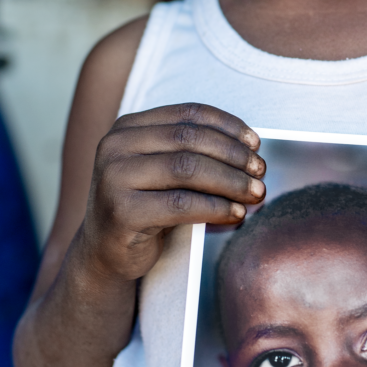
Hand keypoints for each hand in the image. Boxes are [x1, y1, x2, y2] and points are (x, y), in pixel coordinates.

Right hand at [78, 103, 265, 285]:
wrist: (106, 252)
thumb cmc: (146, 206)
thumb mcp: (164, 170)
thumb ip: (194, 152)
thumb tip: (251, 149)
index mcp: (128, 127)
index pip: (187, 114)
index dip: (228, 126)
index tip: (255, 143)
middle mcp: (116, 146)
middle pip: (190, 139)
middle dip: (234, 155)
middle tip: (261, 171)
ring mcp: (114, 178)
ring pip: (188, 169)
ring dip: (230, 181)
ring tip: (255, 193)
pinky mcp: (122, 212)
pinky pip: (181, 204)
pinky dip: (216, 207)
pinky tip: (236, 213)